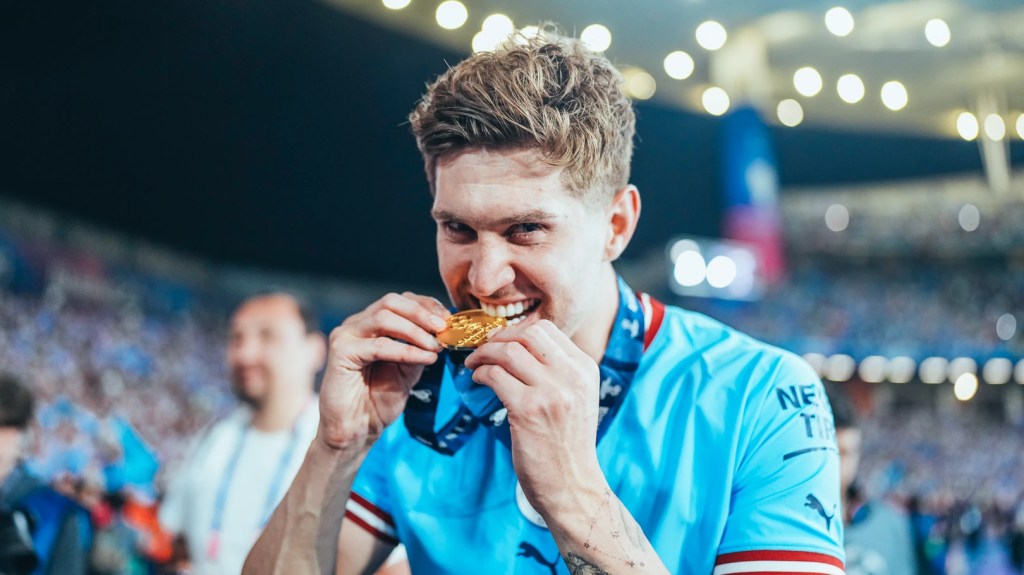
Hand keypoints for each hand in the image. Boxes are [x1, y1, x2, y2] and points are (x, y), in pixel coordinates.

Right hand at [317, 292, 448, 450]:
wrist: (355, 430)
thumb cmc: (378, 400)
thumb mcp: (408, 369)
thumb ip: (420, 348)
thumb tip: (442, 331)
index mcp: (371, 324)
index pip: (400, 301)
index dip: (426, 305)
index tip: (448, 319)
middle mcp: (356, 325)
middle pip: (391, 302)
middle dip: (421, 312)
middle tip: (443, 328)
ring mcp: (346, 336)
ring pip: (384, 317)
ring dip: (415, 331)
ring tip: (435, 346)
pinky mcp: (340, 352)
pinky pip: (379, 345)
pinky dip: (406, 350)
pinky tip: (425, 359)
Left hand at [464, 320, 603, 515]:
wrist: (572, 486)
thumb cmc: (567, 444)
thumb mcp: (577, 399)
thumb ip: (559, 371)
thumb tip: (520, 346)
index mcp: (585, 369)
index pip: (546, 330)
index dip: (515, 331)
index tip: (500, 342)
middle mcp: (572, 376)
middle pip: (527, 333)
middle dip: (498, 337)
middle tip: (482, 350)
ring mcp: (551, 393)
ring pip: (508, 351)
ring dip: (483, 354)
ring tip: (474, 365)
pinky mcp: (528, 410)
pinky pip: (495, 375)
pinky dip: (480, 373)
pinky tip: (478, 381)